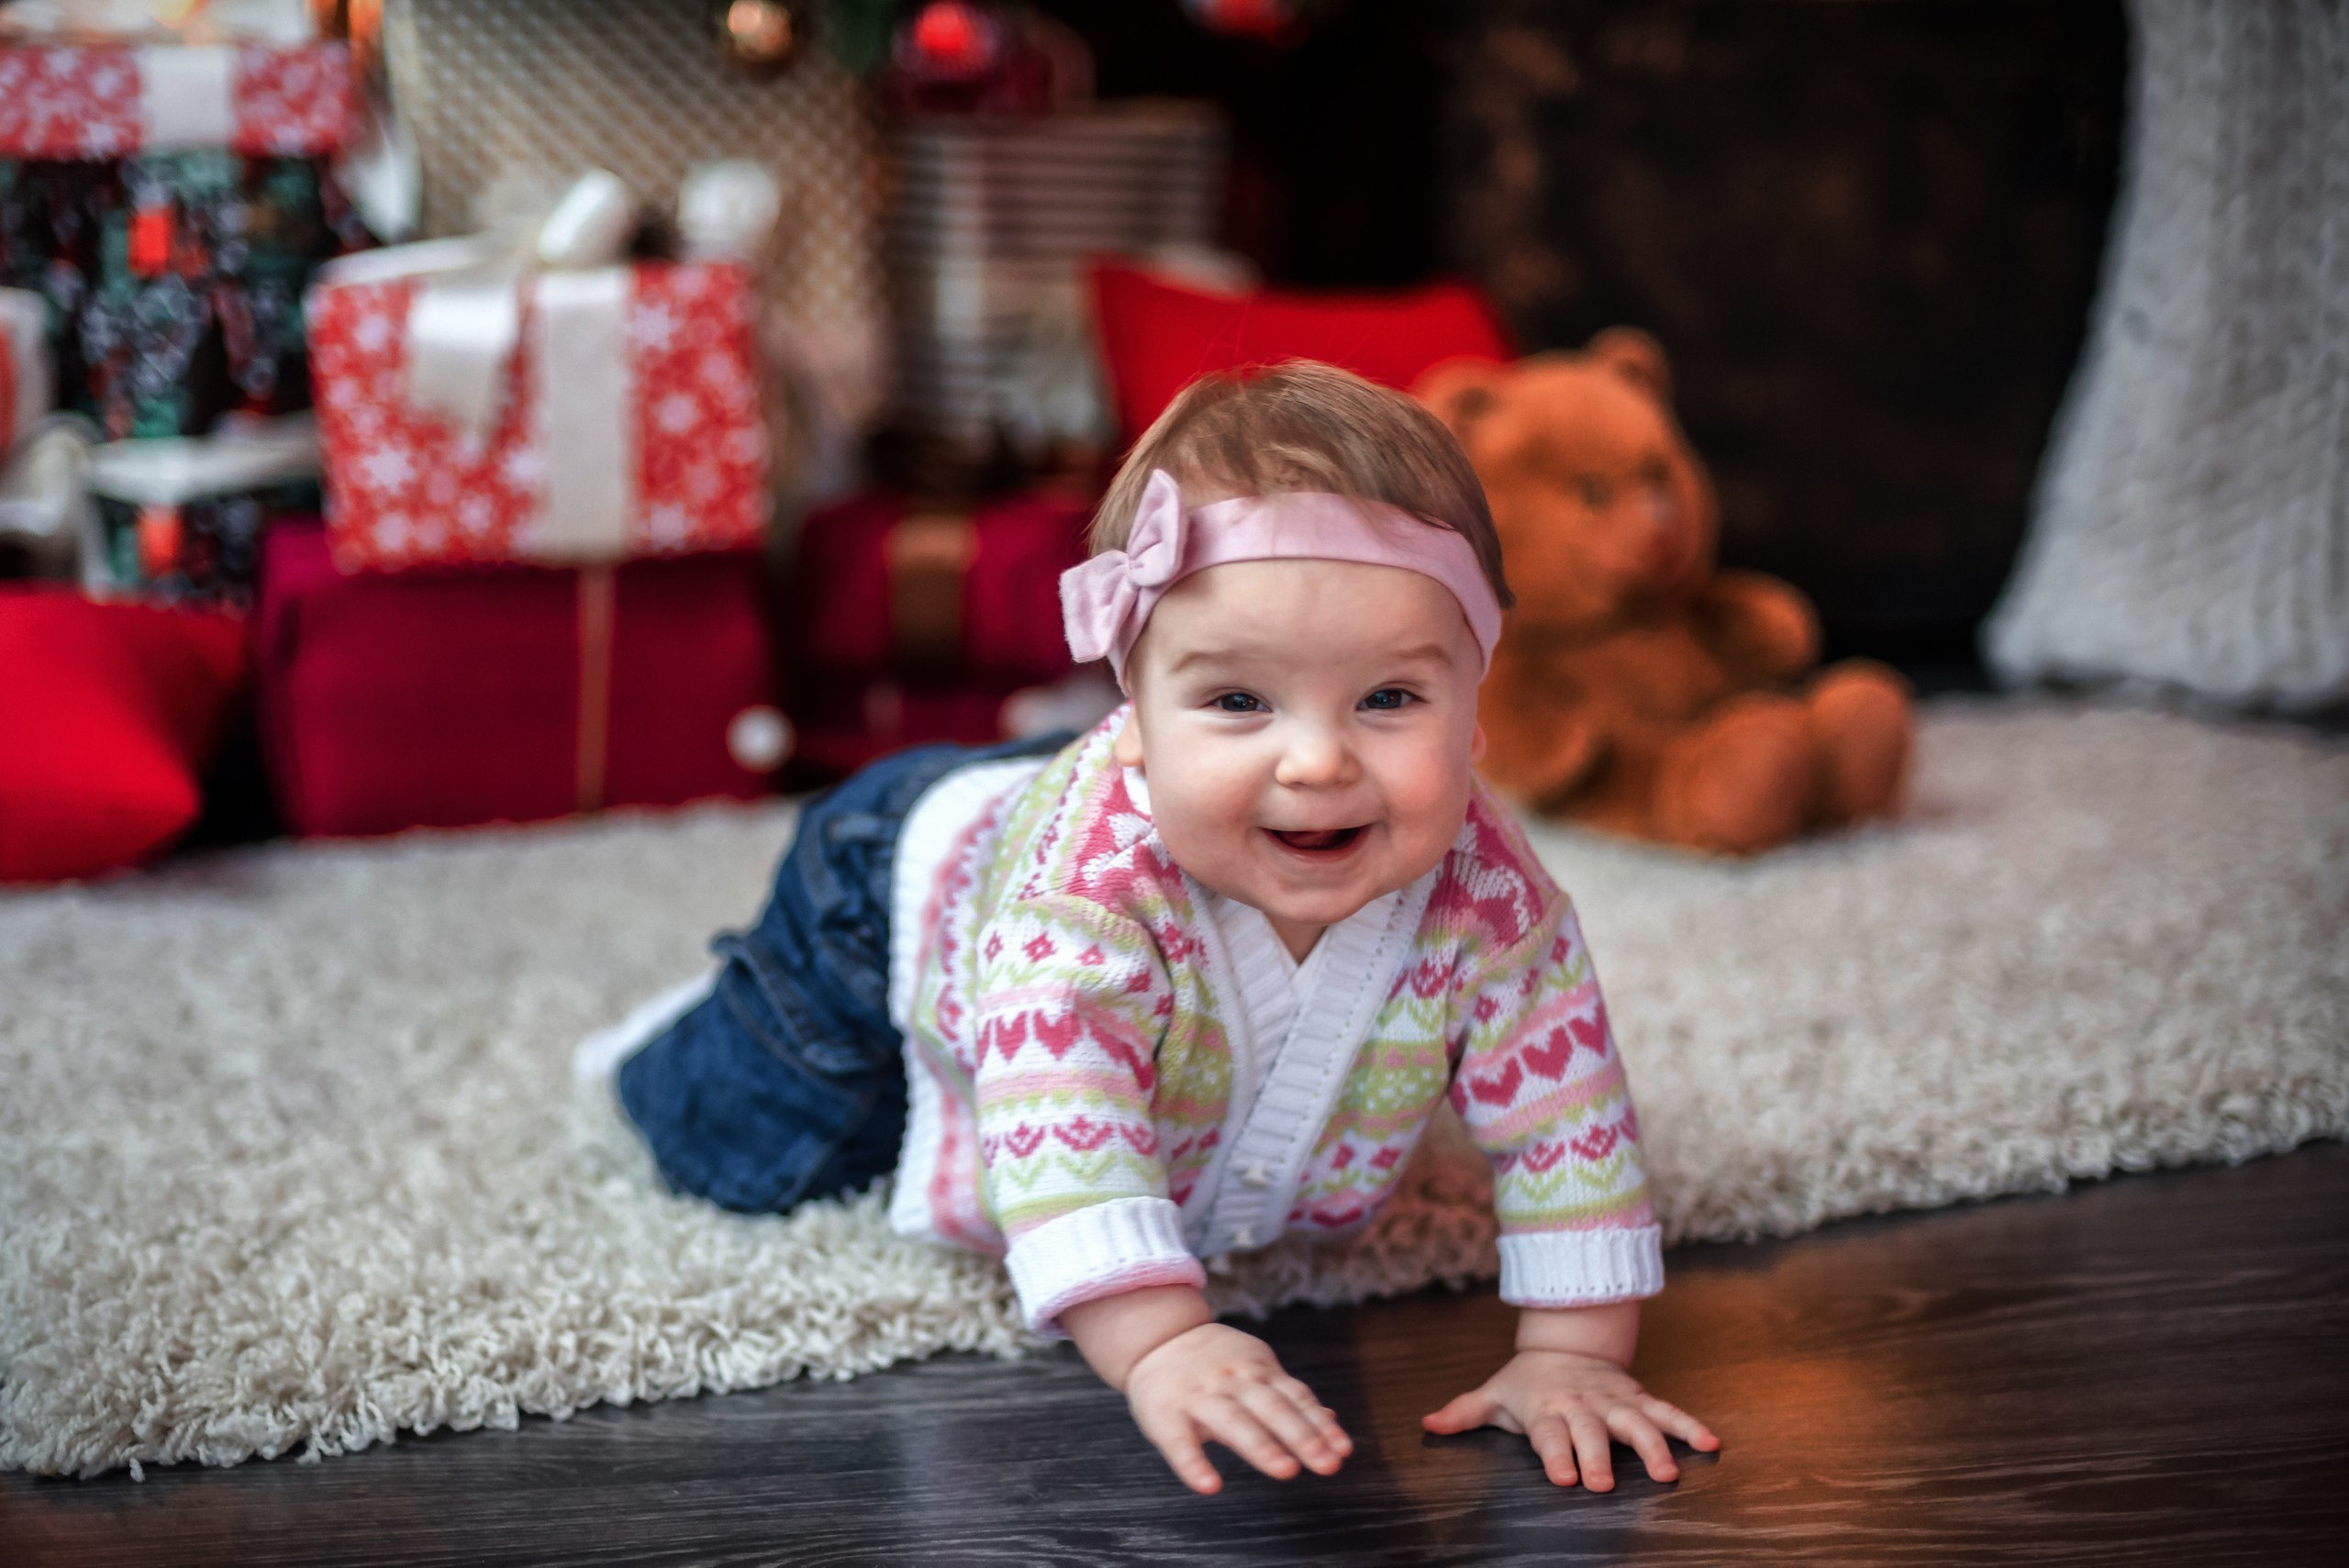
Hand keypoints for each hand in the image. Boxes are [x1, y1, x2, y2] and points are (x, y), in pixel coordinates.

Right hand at [1123, 1322, 1353, 1494]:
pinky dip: (1193, 1464)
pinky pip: (1179, 1442)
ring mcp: (1199, 1395)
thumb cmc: (1211, 1364)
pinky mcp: (1165, 1414)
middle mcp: (1232, 1381)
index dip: (1320, 1424)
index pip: (1295, 1397)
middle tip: (1327, 1465)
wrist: (1155, 1337)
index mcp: (1257, 1370)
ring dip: (1261, 1446)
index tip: (1343, 1451)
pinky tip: (1209, 1486)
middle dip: (1302, 1436)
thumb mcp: (1254, 1369)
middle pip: (1272, 1408)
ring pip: (1234, 1421)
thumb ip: (1288, 1396)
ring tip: (1286, 1470)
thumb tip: (1331, 1421)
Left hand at [1422, 1348, 1718, 1490]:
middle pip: (1592, 1433)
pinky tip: (1711, 1443)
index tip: (1562, 1477)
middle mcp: (1583, 1406)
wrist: (1566, 1341)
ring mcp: (1614, 1401)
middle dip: (1599, 1457)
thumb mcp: (1493, 1393)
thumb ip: (1464, 1412)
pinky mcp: (1639, 1398)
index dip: (1555, 1454)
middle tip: (1604, 1484)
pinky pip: (1668, 1411)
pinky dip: (1690, 1426)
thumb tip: (1428, 1424)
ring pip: (1637, 1423)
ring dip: (1653, 1447)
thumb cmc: (1527, 1380)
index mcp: (1547, 1409)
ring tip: (1667, 1474)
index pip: (1550, 1435)